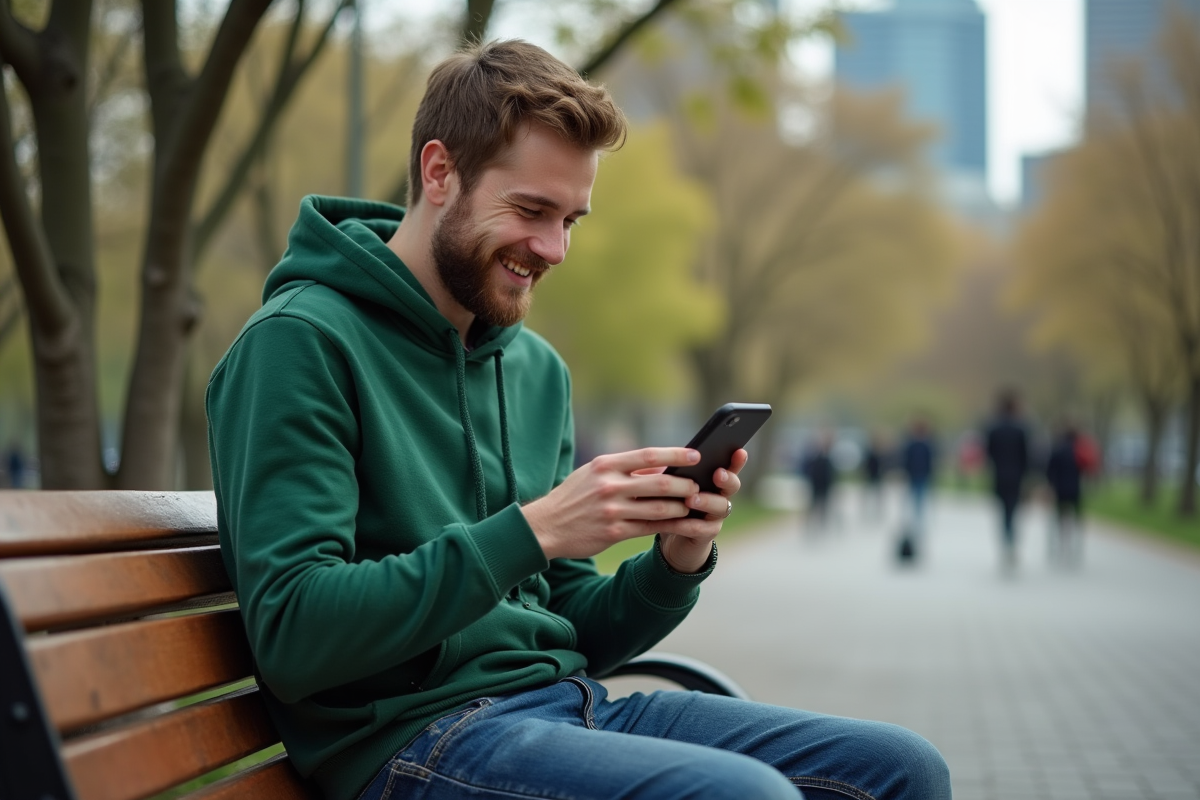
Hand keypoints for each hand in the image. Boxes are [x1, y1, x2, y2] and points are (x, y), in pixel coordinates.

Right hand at [521, 448, 702, 560]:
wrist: (546, 526)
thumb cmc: (573, 497)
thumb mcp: (593, 473)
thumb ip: (624, 468)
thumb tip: (658, 465)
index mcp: (605, 465)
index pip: (648, 455)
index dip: (676, 454)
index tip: (696, 455)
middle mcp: (610, 485)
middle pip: (660, 482)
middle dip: (685, 484)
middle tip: (698, 486)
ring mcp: (612, 510)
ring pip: (659, 508)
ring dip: (681, 507)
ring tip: (693, 505)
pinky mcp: (614, 532)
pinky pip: (651, 528)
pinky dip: (670, 525)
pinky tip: (682, 523)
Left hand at [658, 449, 747, 573]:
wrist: (672, 539)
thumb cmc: (673, 504)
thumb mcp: (672, 486)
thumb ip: (675, 473)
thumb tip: (667, 458)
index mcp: (714, 481)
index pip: (730, 467)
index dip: (737, 460)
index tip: (740, 451)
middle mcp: (720, 497)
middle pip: (732, 486)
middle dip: (727, 479)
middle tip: (717, 474)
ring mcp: (716, 517)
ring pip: (720, 507)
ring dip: (706, 501)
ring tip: (691, 499)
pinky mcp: (706, 535)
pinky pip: (699, 528)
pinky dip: (684, 524)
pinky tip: (671, 520)